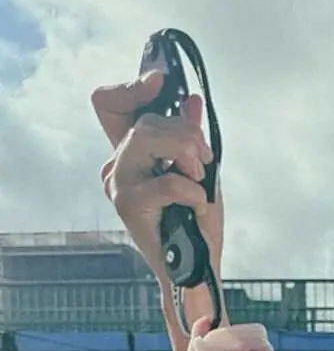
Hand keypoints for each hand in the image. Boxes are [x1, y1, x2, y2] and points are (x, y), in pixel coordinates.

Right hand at [91, 71, 223, 283]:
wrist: (196, 270)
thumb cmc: (196, 226)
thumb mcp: (201, 174)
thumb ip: (192, 138)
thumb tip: (192, 99)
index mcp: (132, 154)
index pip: (111, 105)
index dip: (131, 88)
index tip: (160, 80)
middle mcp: (118, 165)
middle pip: (144, 120)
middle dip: (186, 133)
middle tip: (204, 160)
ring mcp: (119, 183)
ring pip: (148, 138)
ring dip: (187, 153)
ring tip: (199, 179)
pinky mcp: (127, 205)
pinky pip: (166, 181)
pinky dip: (192, 191)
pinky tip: (196, 206)